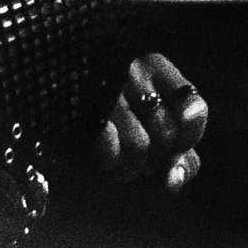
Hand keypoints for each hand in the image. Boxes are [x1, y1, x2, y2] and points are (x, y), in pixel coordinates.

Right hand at [94, 53, 206, 192]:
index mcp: (155, 67)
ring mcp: (106, 91)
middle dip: (158, 158)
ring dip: (134, 167)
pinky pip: (110, 149)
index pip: (193, 107)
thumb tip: (173, 181)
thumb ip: (180, 155)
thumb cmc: (114, 114)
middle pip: (167, 134)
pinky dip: (112, 163)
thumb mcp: (153, 122)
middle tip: (143, 158)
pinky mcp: (82, 112)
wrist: (54, 86)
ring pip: (140, 145)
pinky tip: (106, 160)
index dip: (189, 135)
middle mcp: (132, 72)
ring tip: (124, 165)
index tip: (177, 144)